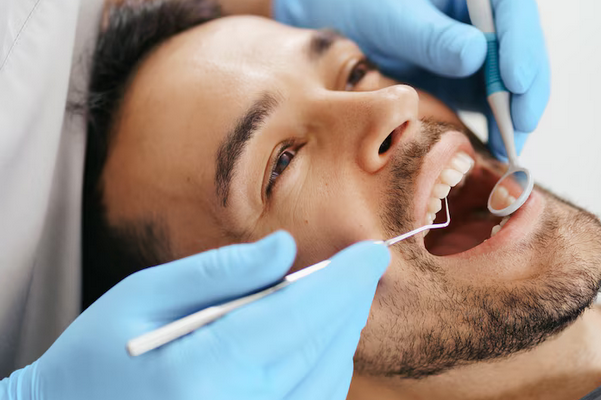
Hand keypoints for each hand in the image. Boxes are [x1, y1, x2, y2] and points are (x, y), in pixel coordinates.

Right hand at [1, 231, 389, 399]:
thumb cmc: (96, 357)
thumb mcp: (143, 296)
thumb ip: (220, 273)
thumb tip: (286, 250)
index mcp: (205, 369)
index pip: (299, 315)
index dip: (344, 280)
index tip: (371, 252)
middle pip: (321, 345)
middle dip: (350, 299)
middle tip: (363, 265)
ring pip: (326, 377)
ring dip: (343, 331)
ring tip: (344, 295)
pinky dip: (328, 366)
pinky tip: (323, 339)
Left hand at [274, 0, 549, 160]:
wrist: (336, 24)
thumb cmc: (360, 6)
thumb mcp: (390, 17)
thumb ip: (429, 36)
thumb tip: (477, 54)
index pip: (511, 9)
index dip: (522, 44)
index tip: (514, 79)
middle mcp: (480, 19)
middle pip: (520, 49)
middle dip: (527, 87)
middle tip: (520, 123)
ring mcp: (477, 50)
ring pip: (512, 80)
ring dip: (515, 113)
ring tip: (509, 145)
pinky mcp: (467, 79)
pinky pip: (491, 101)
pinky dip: (496, 124)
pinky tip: (495, 147)